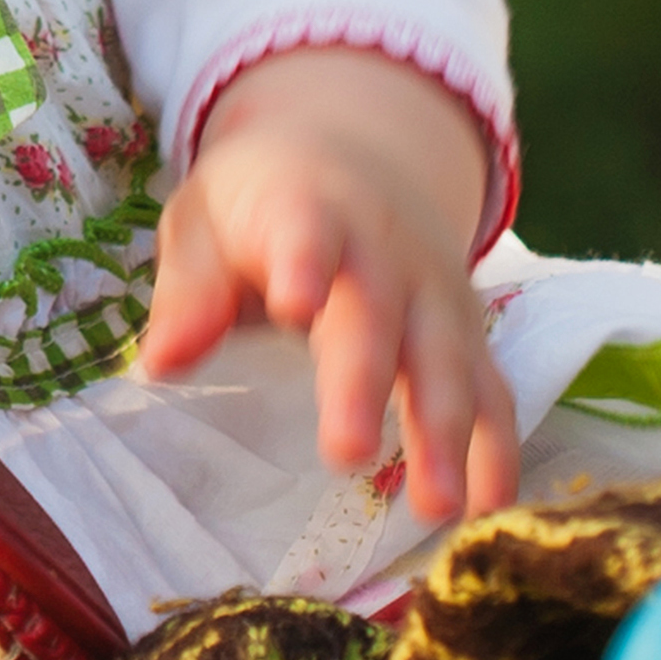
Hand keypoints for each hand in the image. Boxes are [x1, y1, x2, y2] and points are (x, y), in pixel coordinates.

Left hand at [136, 47, 517, 522]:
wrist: (357, 151)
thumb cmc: (261, 202)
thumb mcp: (207, 220)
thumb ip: (191, 289)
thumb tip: (164, 363)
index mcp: (308, 210)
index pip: (306, 233)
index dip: (303, 262)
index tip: (294, 302)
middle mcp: (384, 252)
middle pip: (376, 317)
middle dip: (364, 385)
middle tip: (344, 455)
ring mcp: (436, 295)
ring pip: (446, 362)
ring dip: (444, 434)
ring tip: (435, 508)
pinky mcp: (469, 335)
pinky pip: (492, 390)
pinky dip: (496, 448)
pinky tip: (490, 507)